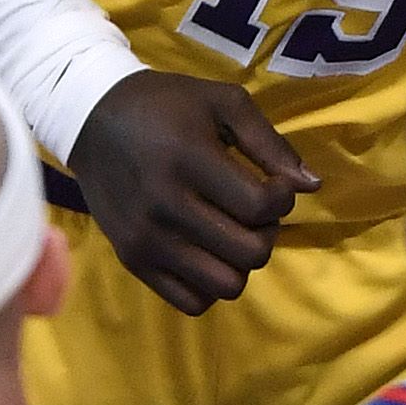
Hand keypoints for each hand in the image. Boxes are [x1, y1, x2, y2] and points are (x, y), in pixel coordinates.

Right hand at [70, 72, 315, 313]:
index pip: (260, 207)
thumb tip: (311, 186)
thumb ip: (269, 142)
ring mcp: (147, 241)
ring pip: (225, 285)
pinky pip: (191, 302)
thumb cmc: (167, 105)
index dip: (283, 199)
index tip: (274, 184)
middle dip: (267, 232)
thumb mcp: (222, 102)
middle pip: (249, 253)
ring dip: (240, 261)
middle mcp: (166, 208)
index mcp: (190, 160)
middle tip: (255, 209)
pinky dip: (210, 284)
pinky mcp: (133, 263)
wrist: (94, 121)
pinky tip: (207, 250)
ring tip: (232, 231)